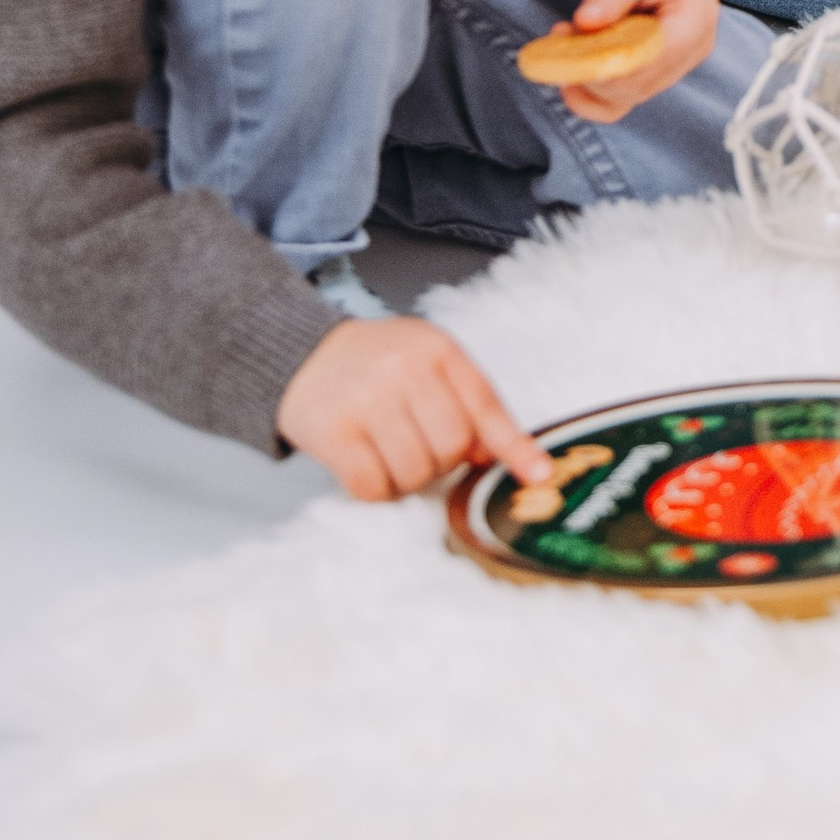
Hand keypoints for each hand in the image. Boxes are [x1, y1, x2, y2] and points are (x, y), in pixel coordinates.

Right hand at [278, 314, 549, 503]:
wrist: (302, 354)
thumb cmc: (375, 364)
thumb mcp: (426, 361)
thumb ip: (463, 400)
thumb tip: (492, 456)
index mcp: (436, 349)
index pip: (485, 404)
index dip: (514, 445)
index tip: (538, 475)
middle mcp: (404, 369)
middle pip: (451, 447)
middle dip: (440, 462)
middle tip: (417, 448)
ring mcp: (367, 399)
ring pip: (414, 473)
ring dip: (406, 479)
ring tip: (389, 454)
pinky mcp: (334, 431)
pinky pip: (373, 487)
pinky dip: (376, 490)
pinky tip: (366, 467)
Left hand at [546, 0, 719, 121]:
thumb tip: (586, 22)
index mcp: (697, 18)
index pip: (661, 55)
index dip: (620, 62)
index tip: (579, 55)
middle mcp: (692, 50)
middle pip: (642, 83)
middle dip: (597, 70)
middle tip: (561, 37)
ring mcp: (672, 68)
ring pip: (626, 97)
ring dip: (588, 81)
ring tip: (561, 47)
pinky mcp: (648, 79)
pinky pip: (617, 103)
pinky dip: (588, 96)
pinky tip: (567, 75)